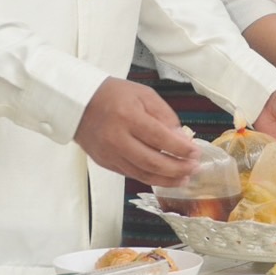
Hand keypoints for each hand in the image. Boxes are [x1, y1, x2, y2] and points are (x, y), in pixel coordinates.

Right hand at [73, 77, 199, 184]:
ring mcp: (110, 153)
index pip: (161, 138)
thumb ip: (165, 116)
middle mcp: (117, 138)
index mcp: (129, 116)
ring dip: (166, 179)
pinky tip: (164, 177)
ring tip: (183, 179)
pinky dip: (150, 178)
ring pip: (142, 174)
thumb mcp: (144, 95)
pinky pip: (131, 174)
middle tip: (194, 168)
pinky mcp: (105, 162)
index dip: (181, 149)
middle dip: (177, 169)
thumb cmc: (113, 95)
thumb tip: (182, 138)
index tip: (196, 152)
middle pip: (152, 162)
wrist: (79, 103)